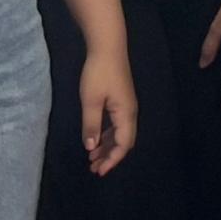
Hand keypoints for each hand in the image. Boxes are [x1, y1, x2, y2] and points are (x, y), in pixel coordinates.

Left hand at [76, 44, 137, 175]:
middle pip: (123, 141)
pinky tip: (96, 139)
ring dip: (107, 147)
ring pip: (119, 134)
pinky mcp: (121, 101)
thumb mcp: (91, 101)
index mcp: (125, 114)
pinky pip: (116, 125)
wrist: (108, 48)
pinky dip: (107, 135)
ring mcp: (126, 107)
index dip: (112, 159)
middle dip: (110, 156)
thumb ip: (91, 125)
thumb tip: (91, 148)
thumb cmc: (99, 73)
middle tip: (93, 168)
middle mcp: (130, 113)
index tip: (99, 171)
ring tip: (92, 158)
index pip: (123, 144)